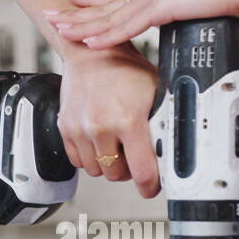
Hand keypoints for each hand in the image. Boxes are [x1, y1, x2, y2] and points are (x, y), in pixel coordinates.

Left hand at [45, 0, 238, 49]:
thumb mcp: (193, 20)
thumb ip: (178, 27)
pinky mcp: (162, 9)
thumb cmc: (227, 5)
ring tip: (59, 29)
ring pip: (110, 18)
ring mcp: (153, 1)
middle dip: (75, 13)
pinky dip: (107, 36)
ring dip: (83, 25)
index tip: (70, 4)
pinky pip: (128, 27)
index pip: (115, 2)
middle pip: (104, 7)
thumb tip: (175, 39)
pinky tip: (90, 42)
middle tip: (50, 14)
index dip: (90, 4)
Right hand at [57, 45, 161, 196]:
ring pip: (97, 171)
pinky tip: (99, 141)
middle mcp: (101, 127)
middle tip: (133, 155)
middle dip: (128, 170)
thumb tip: (173, 152)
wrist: (92, 52)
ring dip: (108, 164)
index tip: (151, 187)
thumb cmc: (126, 69)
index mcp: (128, 120)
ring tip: (115, 145)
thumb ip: (163, 124)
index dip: (149, 186)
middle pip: (116, 175)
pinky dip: (90, 157)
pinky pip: (78, 162)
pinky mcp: (65, 128)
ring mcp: (81, 129)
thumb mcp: (155, 93)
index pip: (142, 172)